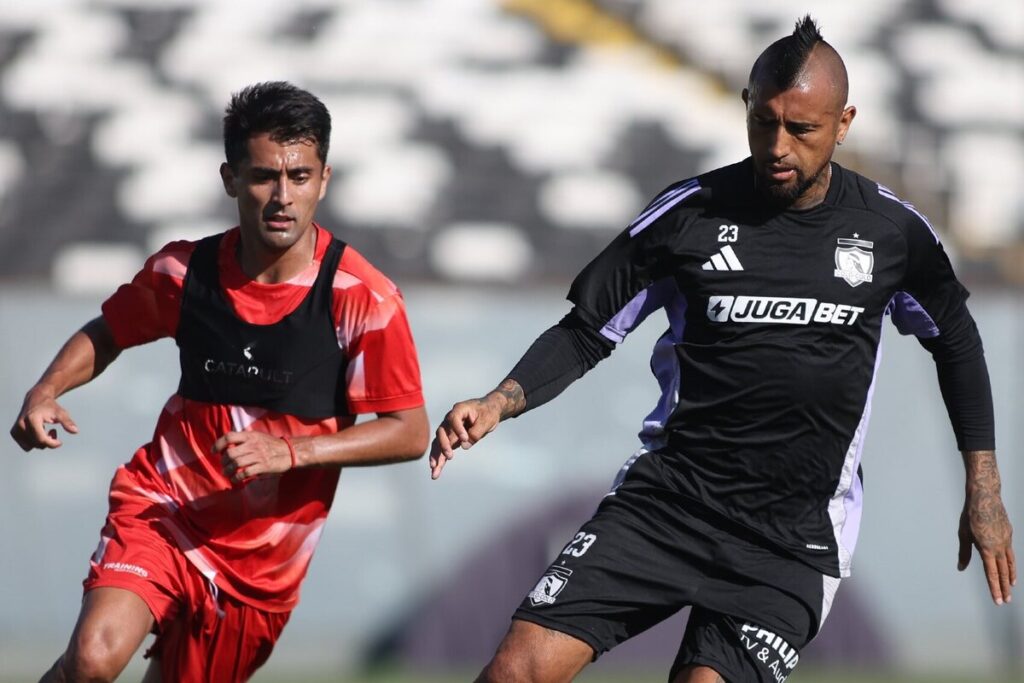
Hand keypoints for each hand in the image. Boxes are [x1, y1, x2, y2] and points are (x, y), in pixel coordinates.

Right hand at [10, 388, 78, 450]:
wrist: (36, 398)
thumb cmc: (50, 406)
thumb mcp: (61, 413)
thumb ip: (67, 422)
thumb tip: (75, 431)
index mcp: (32, 419)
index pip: (41, 439)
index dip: (52, 443)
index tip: (60, 442)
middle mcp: (21, 425)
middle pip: (37, 444)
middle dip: (48, 441)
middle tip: (53, 431)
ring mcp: (16, 429)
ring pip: (31, 446)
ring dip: (41, 442)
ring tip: (45, 431)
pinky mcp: (14, 432)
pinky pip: (26, 445)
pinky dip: (34, 442)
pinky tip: (38, 433)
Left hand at [213, 431, 293, 483]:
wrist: (289, 452)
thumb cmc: (271, 444)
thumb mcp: (257, 436)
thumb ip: (244, 438)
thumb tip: (227, 442)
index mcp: (250, 436)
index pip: (229, 437)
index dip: (218, 444)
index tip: (213, 451)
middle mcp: (253, 445)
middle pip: (230, 453)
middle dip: (223, 461)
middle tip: (223, 465)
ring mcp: (258, 456)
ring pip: (236, 464)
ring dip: (228, 470)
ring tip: (226, 473)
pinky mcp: (263, 466)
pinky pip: (245, 473)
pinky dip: (237, 477)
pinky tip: (235, 479)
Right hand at [429, 396, 501, 479]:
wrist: (488, 411)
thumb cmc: (488, 412)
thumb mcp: (487, 420)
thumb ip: (476, 432)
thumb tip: (464, 446)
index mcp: (460, 409)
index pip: (454, 418)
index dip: (457, 429)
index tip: (465, 438)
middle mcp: (450, 419)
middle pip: (442, 432)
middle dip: (443, 445)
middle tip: (450, 456)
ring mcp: (449, 429)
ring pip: (438, 443)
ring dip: (436, 456)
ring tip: (434, 470)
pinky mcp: (450, 439)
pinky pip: (442, 449)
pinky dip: (439, 459)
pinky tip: (435, 469)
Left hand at [958, 490, 1015, 604]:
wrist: (985, 497)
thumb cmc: (970, 515)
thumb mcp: (963, 534)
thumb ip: (964, 552)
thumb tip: (961, 567)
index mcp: (987, 549)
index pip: (992, 574)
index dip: (995, 589)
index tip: (998, 601)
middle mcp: (999, 547)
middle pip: (1003, 572)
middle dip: (1004, 588)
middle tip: (1007, 601)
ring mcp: (1006, 541)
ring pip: (1010, 563)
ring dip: (1010, 577)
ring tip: (1011, 587)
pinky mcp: (1009, 534)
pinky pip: (1011, 553)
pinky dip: (1011, 563)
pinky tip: (1010, 567)